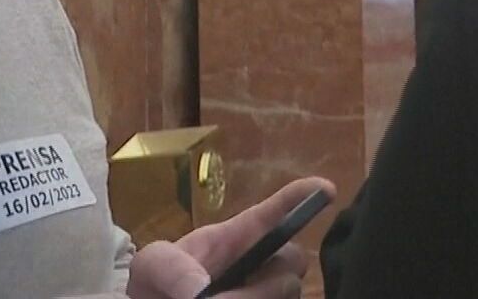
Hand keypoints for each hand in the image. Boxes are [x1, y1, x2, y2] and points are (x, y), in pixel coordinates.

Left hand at [126, 177, 333, 298]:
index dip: (301, 197)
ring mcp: (266, 290)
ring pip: (290, 290)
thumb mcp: (152, 266)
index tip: (325, 189)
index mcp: (238, 237)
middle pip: (296, 259)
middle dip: (274, 277)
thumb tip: (200, 292)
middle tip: (230, 297)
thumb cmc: (155, 284)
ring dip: (256, 297)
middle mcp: (260, 263)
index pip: (276, 212)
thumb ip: (172, 267)